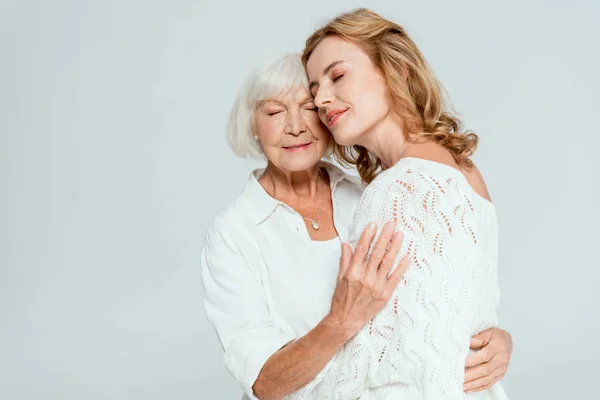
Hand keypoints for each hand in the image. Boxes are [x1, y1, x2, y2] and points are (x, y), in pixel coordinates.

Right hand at [326, 221, 410, 337]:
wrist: (347, 320)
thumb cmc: (342, 299)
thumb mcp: (340, 278)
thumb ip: (345, 261)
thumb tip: (346, 245)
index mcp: (353, 272)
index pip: (362, 249)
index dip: (368, 235)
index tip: (374, 224)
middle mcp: (366, 277)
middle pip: (377, 253)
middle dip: (384, 236)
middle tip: (391, 224)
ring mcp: (377, 286)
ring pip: (388, 262)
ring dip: (395, 247)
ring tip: (399, 235)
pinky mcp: (385, 294)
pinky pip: (396, 277)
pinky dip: (402, 266)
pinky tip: (407, 256)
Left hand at [463, 327, 512, 391]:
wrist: (507, 341)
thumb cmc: (496, 336)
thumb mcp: (488, 332)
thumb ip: (478, 338)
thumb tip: (468, 342)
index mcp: (498, 347)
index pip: (484, 356)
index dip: (472, 360)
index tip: (461, 363)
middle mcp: (501, 359)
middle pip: (485, 370)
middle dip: (471, 375)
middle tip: (459, 378)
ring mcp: (501, 369)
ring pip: (487, 379)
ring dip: (473, 384)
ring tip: (461, 385)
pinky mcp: (500, 375)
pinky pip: (490, 383)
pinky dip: (479, 387)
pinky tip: (469, 389)